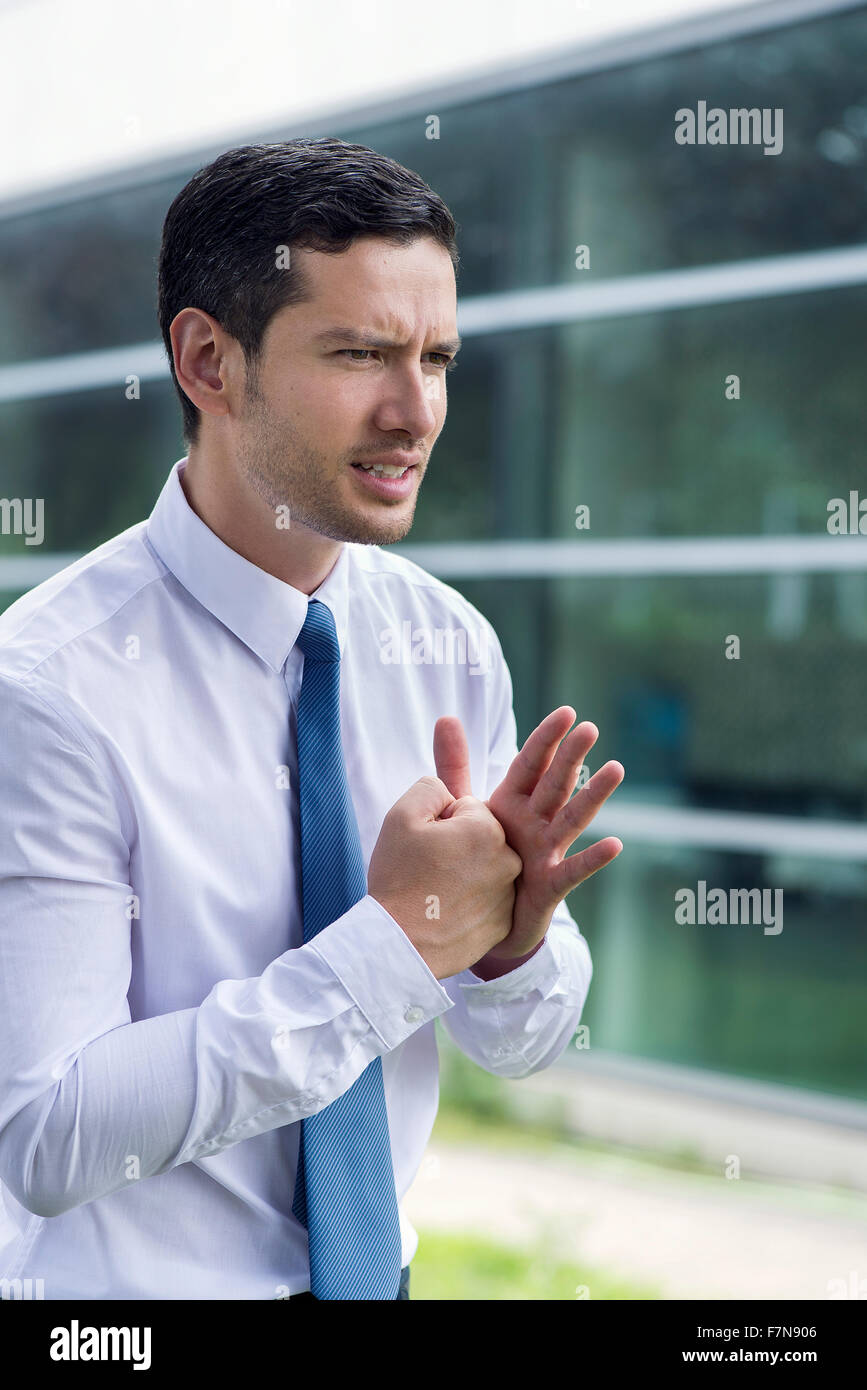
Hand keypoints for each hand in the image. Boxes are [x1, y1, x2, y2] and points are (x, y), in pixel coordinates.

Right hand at [367, 775, 520, 979]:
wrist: (399, 944)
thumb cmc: (398, 879)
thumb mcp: (401, 817)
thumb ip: (430, 787)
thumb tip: (448, 790)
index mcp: (487, 828)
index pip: (466, 807)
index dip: (440, 822)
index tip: (426, 844)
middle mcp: (508, 859)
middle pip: (481, 837)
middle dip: (458, 846)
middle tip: (428, 869)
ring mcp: (509, 895)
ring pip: (487, 868)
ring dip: (467, 873)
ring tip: (435, 893)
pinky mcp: (504, 923)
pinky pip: (490, 900)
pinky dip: (472, 903)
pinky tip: (447, 913)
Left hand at [434, 708, 623, 977]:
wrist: (479, 920)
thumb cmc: (477, 857)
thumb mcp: (461, 809)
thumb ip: (454, 765)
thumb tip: (446, 717)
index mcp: (512, 802)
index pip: (530, 764)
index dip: (546, 739)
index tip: (566, 712)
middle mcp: (534, 823)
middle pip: (555, 784)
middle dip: (571, 757)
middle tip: (591, 729)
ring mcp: (546, 852)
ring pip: (571, 819)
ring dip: (593, 795)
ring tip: (616, 769)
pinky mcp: (549, 885)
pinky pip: (572, 870)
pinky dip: (592, 859)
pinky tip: (614, 844)